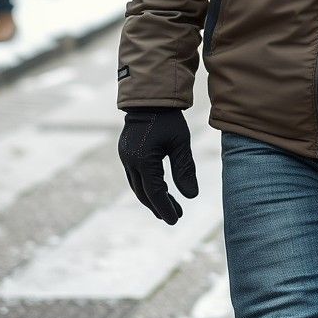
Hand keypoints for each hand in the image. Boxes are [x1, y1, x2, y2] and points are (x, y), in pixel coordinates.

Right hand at [118, 108, 198, 223]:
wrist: (149, 97)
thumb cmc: (168, 119)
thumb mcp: (180, 142)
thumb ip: (185, 169)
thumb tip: (192, 196)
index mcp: (143, 160)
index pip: (155, 192)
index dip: (165, 207)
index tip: (175, 220)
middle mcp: (130, 161)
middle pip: (144, 193)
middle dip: (159, 206)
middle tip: (175, 216)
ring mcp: (125, 157)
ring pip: (138, 186)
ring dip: (152, 197)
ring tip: (169, 206)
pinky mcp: (126, 153)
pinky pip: (135, 176)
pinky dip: (147, 186)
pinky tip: (160, 189)